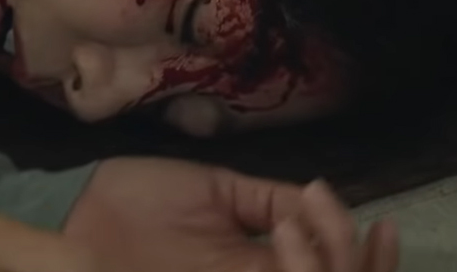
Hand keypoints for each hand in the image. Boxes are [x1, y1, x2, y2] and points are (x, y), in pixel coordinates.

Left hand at [64, 157, 398, 271]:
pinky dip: (301, 265)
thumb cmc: (139, 200)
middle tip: (339, 218)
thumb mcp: (215, 192)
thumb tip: (324, 201)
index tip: (379, 224)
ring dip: (327, 261)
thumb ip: (270, 201)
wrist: (77, 210)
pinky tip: (287, 227)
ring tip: (298, 217)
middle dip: (355, 262)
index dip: (368, 261)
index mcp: (262, 268)